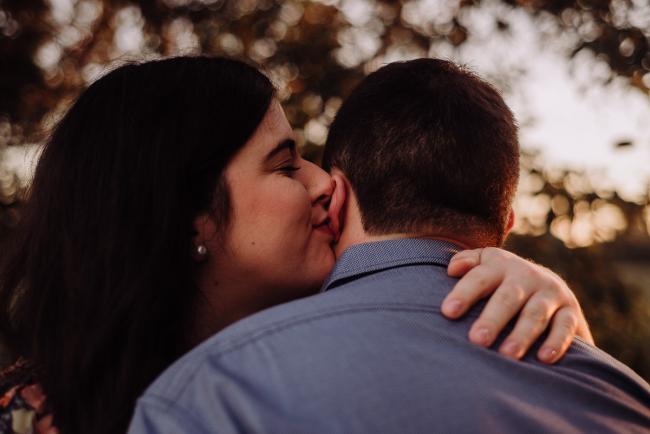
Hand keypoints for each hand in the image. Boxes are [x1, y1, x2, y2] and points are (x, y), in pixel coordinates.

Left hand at [441, 247, 593, 363]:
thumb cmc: (502, 280)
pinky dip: (556, 342)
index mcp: (501, 265)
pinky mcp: (571, 310)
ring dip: (521, 335)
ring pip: (536, 314)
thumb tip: (452, 269)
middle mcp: (527, 276)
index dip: (464, 293)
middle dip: (492, 319)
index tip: (448, 312)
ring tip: (506, 355)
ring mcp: (551, 293)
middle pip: (508, 297)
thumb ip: (467, 262)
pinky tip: (544, 359)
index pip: (480, 278)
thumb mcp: (486, 264)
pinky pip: (566, 326)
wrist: (548, 283)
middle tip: (477, 340)